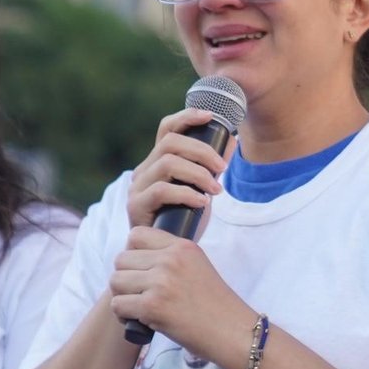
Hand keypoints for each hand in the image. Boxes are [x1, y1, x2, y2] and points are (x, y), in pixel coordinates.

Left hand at [108, 228, 248, 359]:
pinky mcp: (152, 306)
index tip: (145, 271)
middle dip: (126, 278)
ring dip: (123, 297)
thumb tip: (134, 260)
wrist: (235, 333)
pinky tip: (141, 321)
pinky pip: (118, 305)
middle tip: (141, 294)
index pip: (137, 235)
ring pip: (116, 281)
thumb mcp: (199, 268)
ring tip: (140, 308)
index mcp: (183, 247)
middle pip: (121, 259)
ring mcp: (161, 282)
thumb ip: (171, 258)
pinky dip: (124, 316)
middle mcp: (171, 260)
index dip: (134, 254)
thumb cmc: (218, 307)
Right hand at [126, 108, 231, 233]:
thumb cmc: (186, 219)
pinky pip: (161, 190)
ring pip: (167, 163)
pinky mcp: (136, 207)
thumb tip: (232, 139)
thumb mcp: (204, 188)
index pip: (167, 128)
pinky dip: (186, 193)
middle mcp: (145, 170)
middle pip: (170, 142)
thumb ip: (213, 166)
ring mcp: (137, 187)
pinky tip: (203, 202)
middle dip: (202, 151)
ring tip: (216, 190)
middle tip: (224, 168)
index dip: (186, 117)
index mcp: (159, 161)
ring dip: (198, 173)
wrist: (169, 253)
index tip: (210, 116)